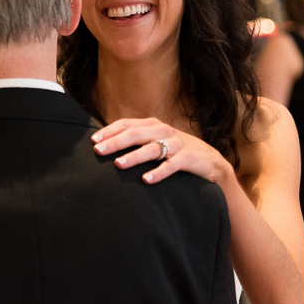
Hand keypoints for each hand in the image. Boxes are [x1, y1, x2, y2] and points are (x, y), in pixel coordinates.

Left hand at [92, 118, 232, 184]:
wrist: (210, 162)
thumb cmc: (176, 153)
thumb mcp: (157, 142)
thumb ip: (137, 141)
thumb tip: (106, 147)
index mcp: (153, 125)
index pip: (127, 124)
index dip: (110, 131)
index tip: (93, 140)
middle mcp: (164, 131)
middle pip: (136, 134)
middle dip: (116, 142)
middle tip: (98, 151)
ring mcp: (177, 144)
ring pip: (152, 148)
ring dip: (134, 156)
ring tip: (118, 164)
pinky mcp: (189, 158)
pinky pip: (172, 165)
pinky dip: (159, 172)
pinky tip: (146, 180)